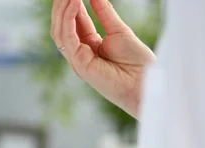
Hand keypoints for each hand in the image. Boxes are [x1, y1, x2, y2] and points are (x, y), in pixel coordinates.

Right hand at [50, 0, 154, 117]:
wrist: (145, 83)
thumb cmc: (136, 62)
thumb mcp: (118, 30)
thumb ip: (103, 12)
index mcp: (89, 46)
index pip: (73, 21)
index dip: (70, 4)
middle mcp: (80, 53)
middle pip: (61, 26)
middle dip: (61, 6)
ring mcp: (77, 60)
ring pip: (59, 31)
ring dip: (62, 9)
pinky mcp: (79, 64)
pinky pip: (67, 38)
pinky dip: (69, 19)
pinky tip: (75, 2)